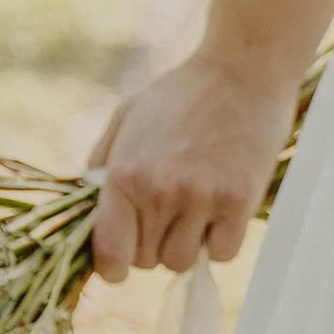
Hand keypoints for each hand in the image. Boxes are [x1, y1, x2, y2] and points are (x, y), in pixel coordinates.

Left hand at [85, 48, 298, 279]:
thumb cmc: (184, 91)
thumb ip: (102, 164)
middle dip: (155, 243)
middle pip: (148, 262)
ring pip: (183, 262)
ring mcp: (201, 198)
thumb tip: (89, 211)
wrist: (245, 66)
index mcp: (124, 174)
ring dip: (189, 242)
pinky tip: (225, 205)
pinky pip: (222, 253)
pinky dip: (222, 238)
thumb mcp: (128, 116)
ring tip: (199, 203)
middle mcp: (159, 191)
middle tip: (172, 209)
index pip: (110, 256)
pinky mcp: (239, 200)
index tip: (125, 260)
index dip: (115, 267)